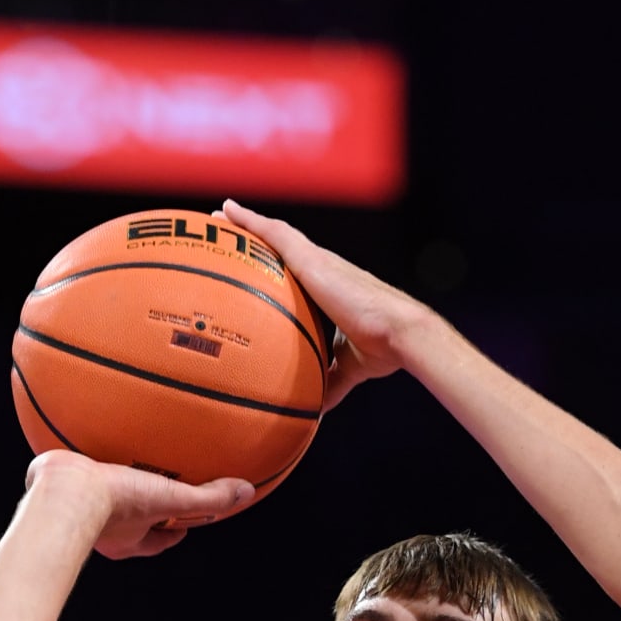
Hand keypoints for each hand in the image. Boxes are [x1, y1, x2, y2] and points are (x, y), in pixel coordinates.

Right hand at [24, 450, 253, 559]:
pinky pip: (76, 471)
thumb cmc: (115, 503)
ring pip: (102, 497)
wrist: (64, 491)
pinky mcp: (59, 486)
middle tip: (157, 487)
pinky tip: (88, 431)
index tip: (187, 521)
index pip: (159, 540)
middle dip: (146, 506)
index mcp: (128, 540)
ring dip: (114, 481)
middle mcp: (103, 530)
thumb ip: (208, 499)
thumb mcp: (172, 500)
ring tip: (124, 456)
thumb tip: (245, 492)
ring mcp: (78, 509)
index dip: (176, 530)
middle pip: (132, 520)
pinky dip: (85, 455)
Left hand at [219, 199, 427, 410]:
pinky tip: (227, 211)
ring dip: (247, 223)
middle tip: (228, 225)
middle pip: (284, 245)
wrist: (399, 333)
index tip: (257, 260)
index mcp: (331, 288)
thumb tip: (315, 409)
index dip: (278, 262)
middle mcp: (324, 268)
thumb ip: (330, 382)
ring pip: (276, 233)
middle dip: (257, 235)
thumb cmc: (383, 347)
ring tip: (220, 214)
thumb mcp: (348, 367)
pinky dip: (249, 221)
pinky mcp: (312, 259)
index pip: (299, 270)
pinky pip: (273, 233)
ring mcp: (318, 261)